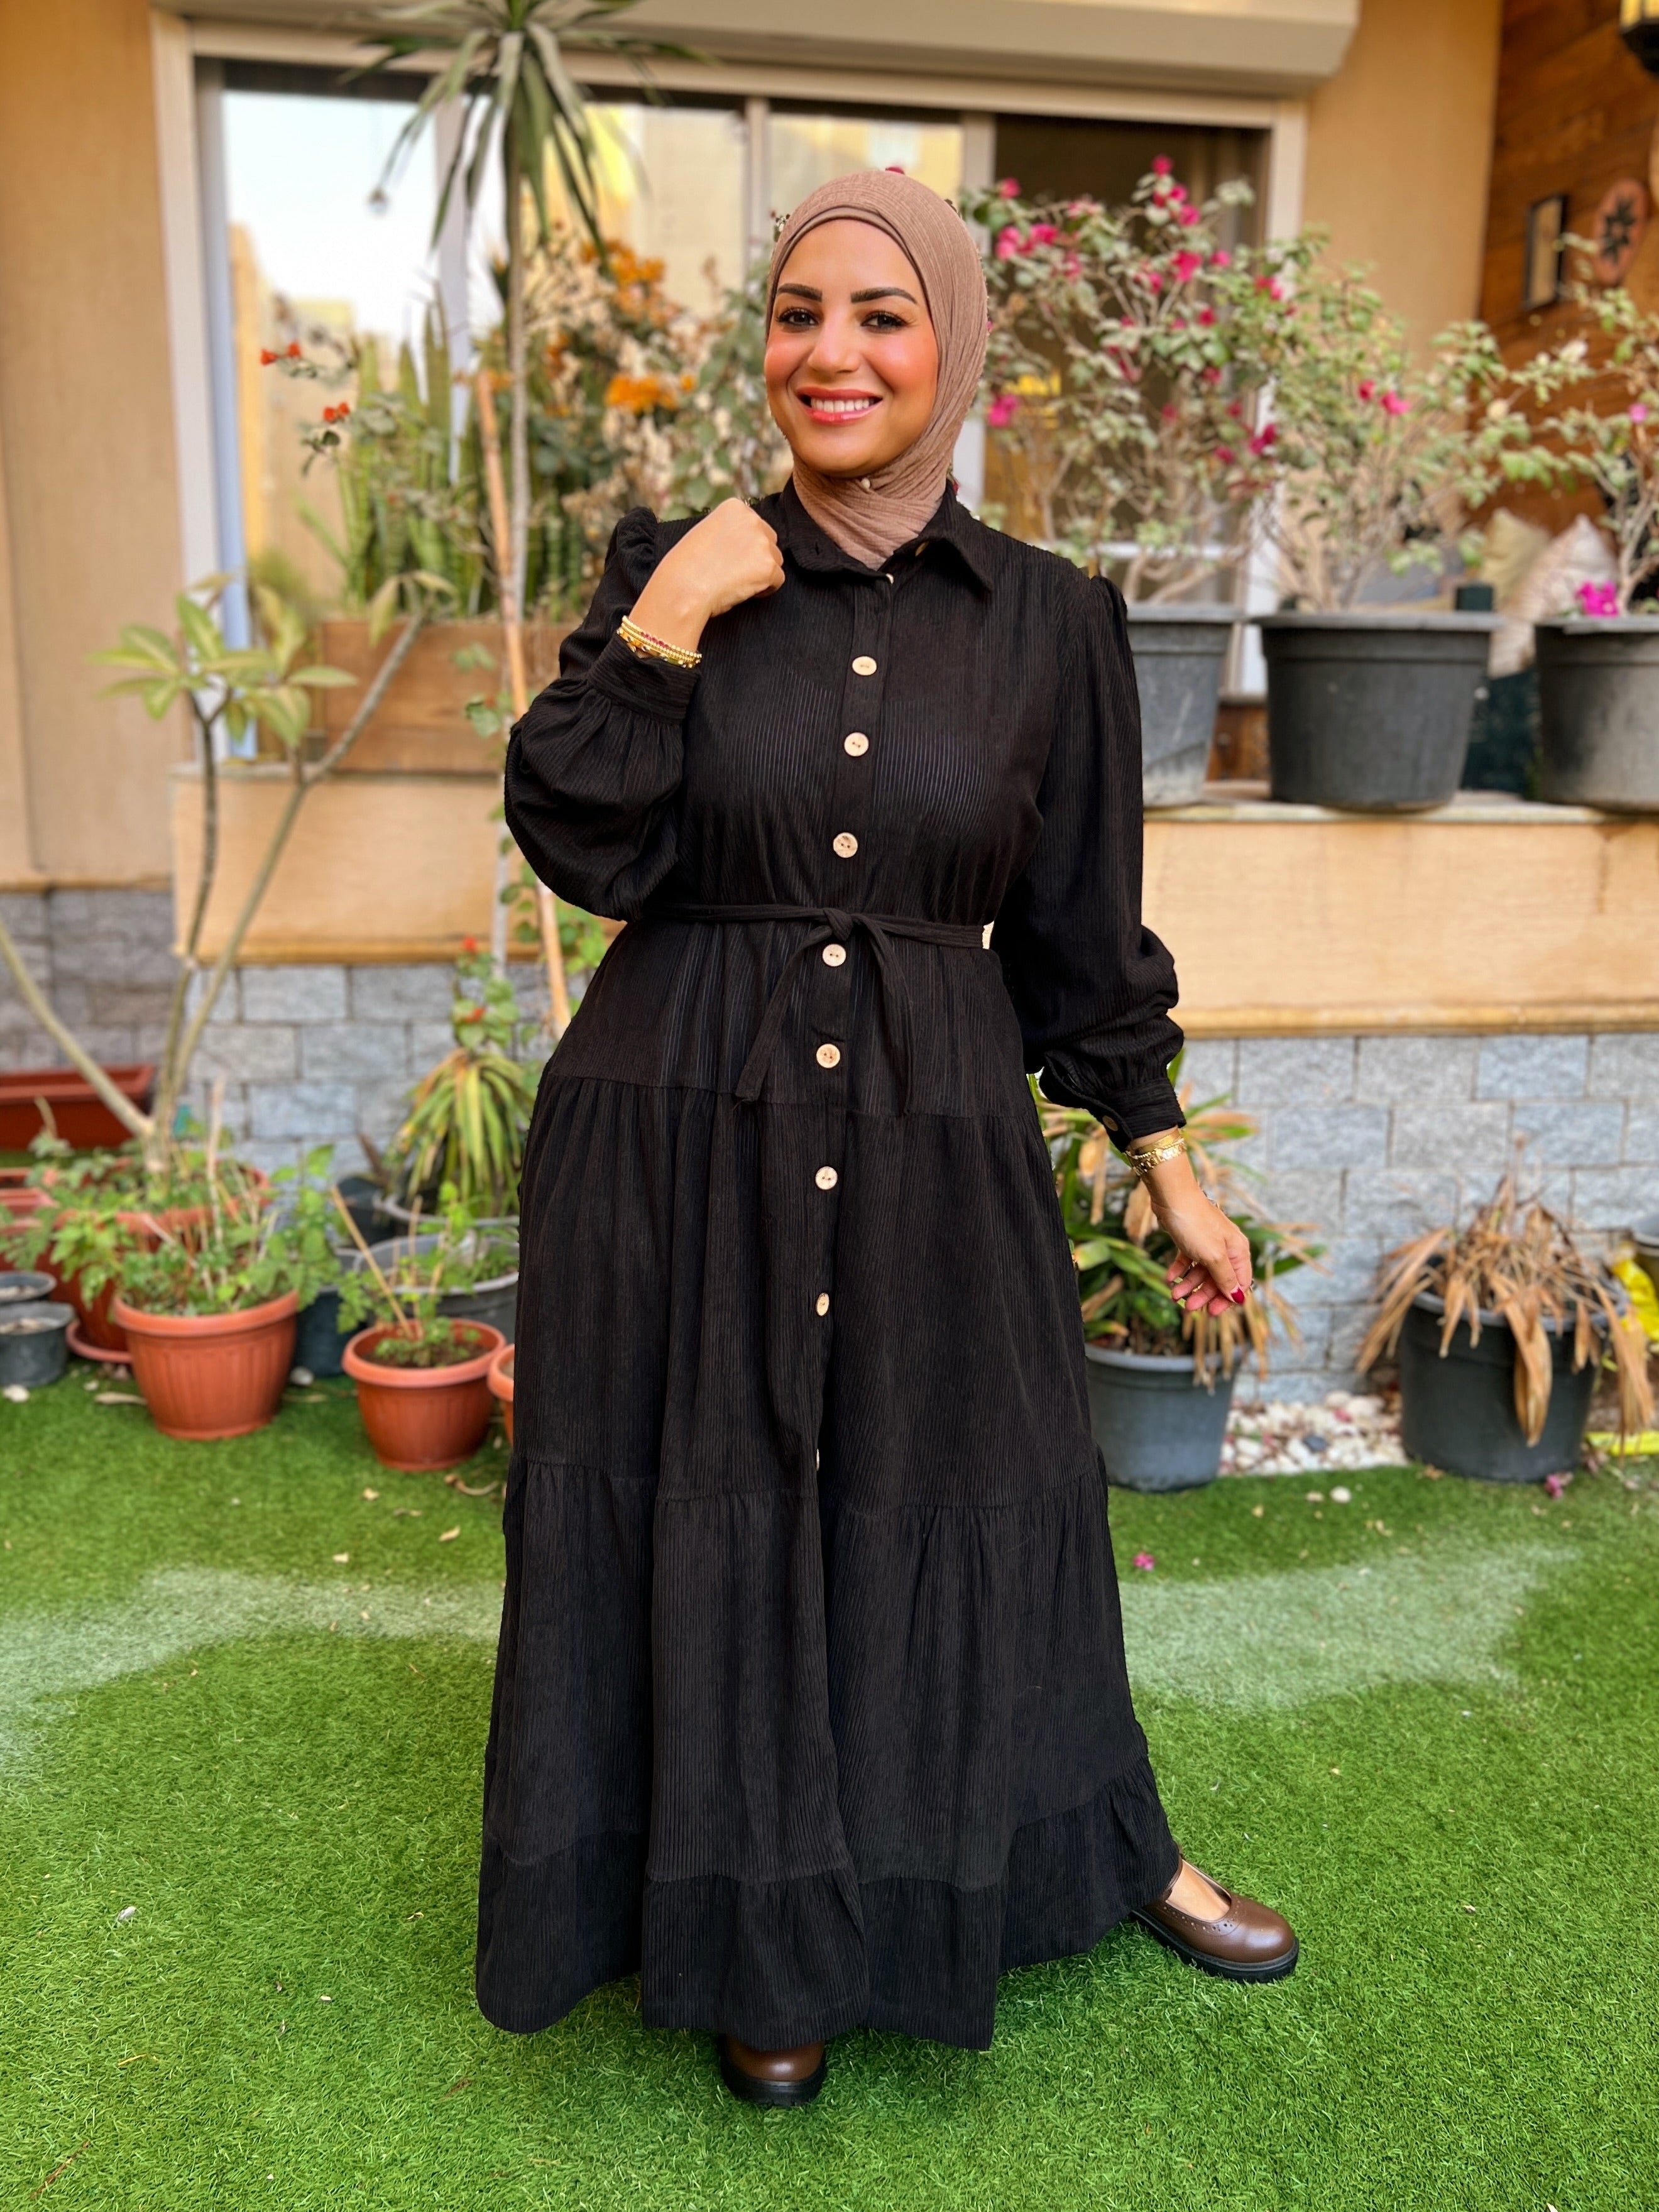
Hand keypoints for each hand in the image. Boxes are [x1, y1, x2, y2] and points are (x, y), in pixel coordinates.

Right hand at [627, 499, 783, 652]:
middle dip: (757, 557)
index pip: (755, 526)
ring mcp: (762, 543)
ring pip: (775, 560)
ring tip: (736, 581)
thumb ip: (730, 530)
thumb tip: (746, 544)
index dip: (745, 546)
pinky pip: (778, 580)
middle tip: (734, 572)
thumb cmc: (688, 565)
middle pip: (769, 541)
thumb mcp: (707, 532)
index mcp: (735, 507)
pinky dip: (765, 589)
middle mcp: (752, 519)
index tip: (729, 557)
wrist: (684, 586)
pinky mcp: (769, 567)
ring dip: (761, 572)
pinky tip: (743, 590)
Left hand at [1134, 1134, 1252, 1316]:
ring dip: (1188, 1286)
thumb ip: (1225, 1278)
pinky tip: (1168, 1279)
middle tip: (1187, 1308)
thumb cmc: (1195, 1224)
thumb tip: (1238, 1298)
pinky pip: (1187, 1261)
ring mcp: (1208, 1244)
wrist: (1172, 1196)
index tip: (1211, 1313)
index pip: (1239, 1284)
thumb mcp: (1213, 1256)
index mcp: (1238, 1251)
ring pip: (1201, 1272)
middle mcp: (1226, 1248)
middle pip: (1218, 1280)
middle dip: (1203, 1295)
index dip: (1226, 1300)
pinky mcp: (1191, 1239)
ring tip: (1173, 1294)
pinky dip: (1179, 1271)